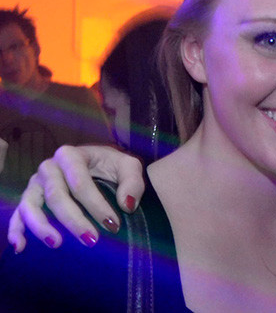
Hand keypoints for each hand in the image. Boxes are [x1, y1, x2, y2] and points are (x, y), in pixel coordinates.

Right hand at [8, 145, 144, 252]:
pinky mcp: (29, 199)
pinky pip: (17, 215)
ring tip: (57, 244)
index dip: (96, 205)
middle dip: (74, 220)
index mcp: (71, 155)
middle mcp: (48, 168)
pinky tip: (21, 247)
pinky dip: (15, 230)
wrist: (97, 165)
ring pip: (31, 206)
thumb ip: (132, 182)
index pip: (80, 183)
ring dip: (41, 226)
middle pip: (56, 196)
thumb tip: (126, 205)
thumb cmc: (111, 166)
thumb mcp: (128, 167)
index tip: (113, 225)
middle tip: (92, 240)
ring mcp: (35, 184)